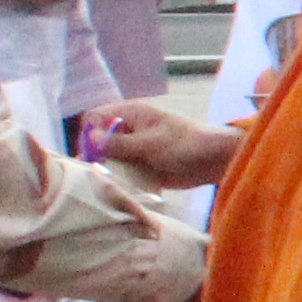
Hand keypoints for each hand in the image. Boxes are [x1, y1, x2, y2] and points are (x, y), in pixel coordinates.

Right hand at [74, 101, 241, 189]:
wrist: (213, 161)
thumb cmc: (186, 144)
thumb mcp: (151, 143)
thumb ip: (120, 143)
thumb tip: (90, 140)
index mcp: (129, 113)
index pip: (95, 118)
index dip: (88, 134)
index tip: (90, 153)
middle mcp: (127, 129)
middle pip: (97, 139)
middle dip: (94, 155)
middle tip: (95, 172)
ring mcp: (133, 147)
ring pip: (107, 157)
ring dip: (106, 169)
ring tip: (107, 182)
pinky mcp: (139, 164)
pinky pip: (121, 171)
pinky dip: (118, 178)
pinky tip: (118, 188)